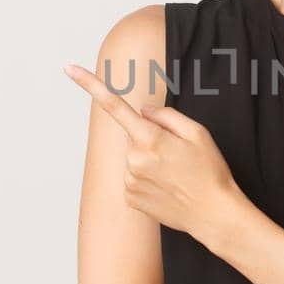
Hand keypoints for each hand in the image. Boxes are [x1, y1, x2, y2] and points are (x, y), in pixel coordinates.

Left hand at [65, 61, 242, 237]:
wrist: (214, 215)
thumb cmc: (210, 173)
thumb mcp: (198, 134)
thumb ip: (167, 116)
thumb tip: (143, 111)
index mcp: (150, 138)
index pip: (114, 105)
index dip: (90, 85)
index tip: (69, 68)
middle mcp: (133, 159)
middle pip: (135, 137)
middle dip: (152, 140)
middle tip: (178, 156)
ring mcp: (129, 181)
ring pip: (134, 159)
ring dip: (151, 162)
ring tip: (176, 176)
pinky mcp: (130, 199)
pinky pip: (134, 179)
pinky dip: (148, 180)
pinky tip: (168, 189)